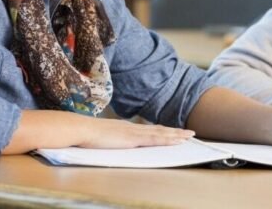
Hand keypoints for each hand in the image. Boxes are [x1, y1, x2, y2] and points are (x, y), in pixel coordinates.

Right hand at [79, 119, 194, 148]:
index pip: (149, 129)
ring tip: (189, 136)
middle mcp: (133, 128)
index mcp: (126, 128)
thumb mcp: (103, 136)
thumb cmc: (87, 135)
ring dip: (176, 135)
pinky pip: (155, 139)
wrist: (81, 129)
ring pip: (160, 133)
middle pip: (159, 129)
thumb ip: (111, 138)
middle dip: (175, 131)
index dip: (163, 130)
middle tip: (190, 133)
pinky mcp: (133, 139)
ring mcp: (134, 132)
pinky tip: (177, 141)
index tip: (174, 131)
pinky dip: (167, 139)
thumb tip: (114, 141)